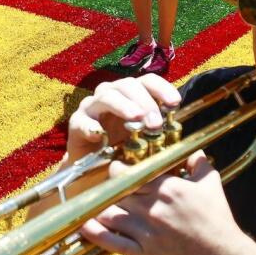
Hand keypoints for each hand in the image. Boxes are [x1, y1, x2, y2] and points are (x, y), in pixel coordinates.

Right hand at [63, 75, 180, 163]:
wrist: (95, 173)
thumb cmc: (123, 151)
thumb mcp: (146, 139)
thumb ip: (157, 129)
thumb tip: (178, 126)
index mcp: (132, 95)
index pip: (148, 81)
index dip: (162, 89)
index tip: (175, 103)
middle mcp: (112, 94)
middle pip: (128, 85)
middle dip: (145, 102)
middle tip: (156, 122)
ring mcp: (92, 107)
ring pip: (107, 96)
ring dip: (123, 106)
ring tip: (136, 119)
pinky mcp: (77, 123)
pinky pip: (82, 121)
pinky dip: (91, 126)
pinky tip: (101, 135)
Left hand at [78, 149, 245, 254]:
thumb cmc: (218, 221)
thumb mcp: (212, 185)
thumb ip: (198, 163)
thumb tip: (192, 149)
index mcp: (166, 188)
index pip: (129, 173)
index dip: (119, 170)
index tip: (118, 171)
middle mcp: (152, 208)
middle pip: (116, 192)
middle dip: (109, 188)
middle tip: (106, 188)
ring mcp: (145, 233)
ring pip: (109, 215)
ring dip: (101, 209)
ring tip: (96, 206)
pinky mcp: (142, 254)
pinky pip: (111, 242)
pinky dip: (95, 233)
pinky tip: (85, 226)